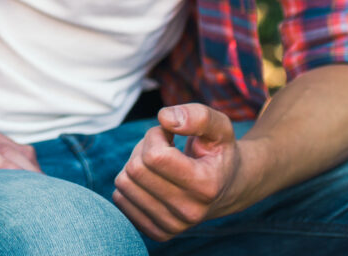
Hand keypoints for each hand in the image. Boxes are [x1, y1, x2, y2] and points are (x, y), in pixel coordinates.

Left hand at [112, 104, 248, 240]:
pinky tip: (152, 181)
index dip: (155, 135)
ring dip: (135, 165)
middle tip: (163, 148)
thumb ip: (198, 116)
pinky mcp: (156, 232)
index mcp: (206, 186)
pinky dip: (130, 183)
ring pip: (123, 183)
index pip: (154, 156)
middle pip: (136, 170)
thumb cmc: (218, 152)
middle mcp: (190, 212)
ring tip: (158, 164)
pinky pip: (119, 200)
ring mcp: (172, 226)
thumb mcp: (219, 127)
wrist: (228, 188)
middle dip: (143, 148)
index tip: (169, 134)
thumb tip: (164, 118)